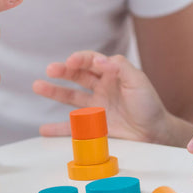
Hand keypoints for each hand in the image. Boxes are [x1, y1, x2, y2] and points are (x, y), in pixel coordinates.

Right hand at [32, 51, 189, 145]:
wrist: (155, 133)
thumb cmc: (149, 104)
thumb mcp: (138, 81)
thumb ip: (120, 67)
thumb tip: (99, 60)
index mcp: (112, 73)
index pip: (91, 60)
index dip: (80, 59)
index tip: (70, 62)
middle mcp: (101, 87)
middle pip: (77, 75)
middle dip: (62, 71)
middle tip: (50, 70)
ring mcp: (96, 106)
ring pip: (70, 96)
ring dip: (54, 91)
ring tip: (37, 86)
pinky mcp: (93, 125)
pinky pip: (72, 126)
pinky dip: (57, 128)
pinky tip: (44, 129)